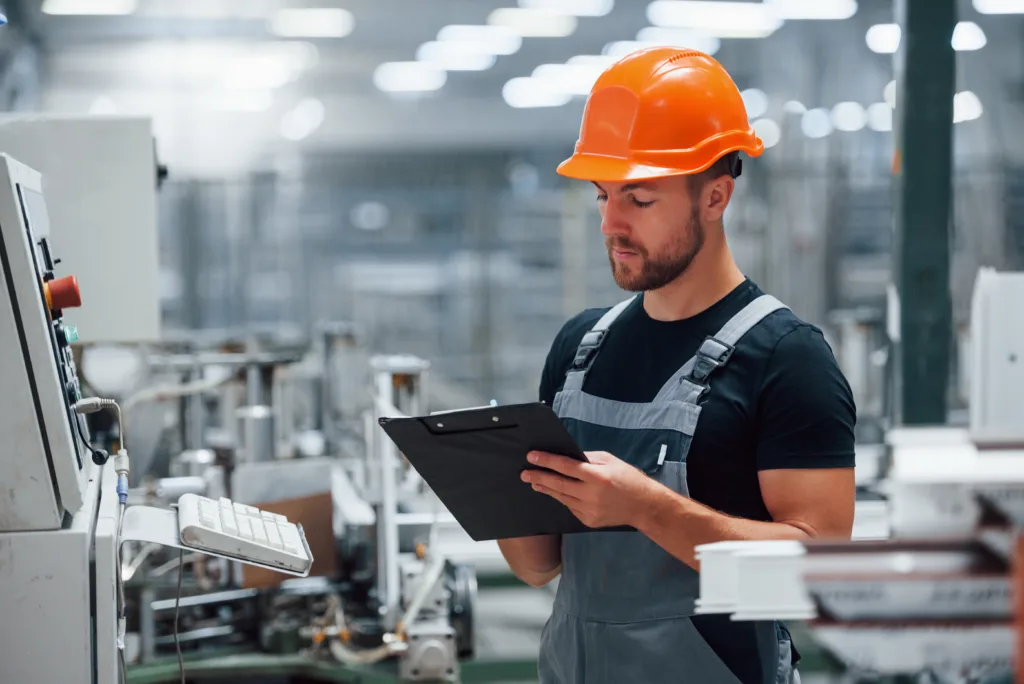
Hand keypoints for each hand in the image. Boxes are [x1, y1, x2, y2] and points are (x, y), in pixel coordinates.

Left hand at [521, 450, 655, 528]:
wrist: (643, 506)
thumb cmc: (627, 478)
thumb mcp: (609, 460)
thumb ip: (587, 458)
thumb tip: (566, 456)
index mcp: (597, 476)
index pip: (565, 466)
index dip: (547, 460)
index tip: (532, 456)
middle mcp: (591, 494)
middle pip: (558, 484)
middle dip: (539, 477)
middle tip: (524, 473)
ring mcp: (589, 510)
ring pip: (561, 497)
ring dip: (546, 489)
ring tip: (534, 482)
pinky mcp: (588, 521)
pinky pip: (570, 507)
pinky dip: (563, 499)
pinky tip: (556, 492)